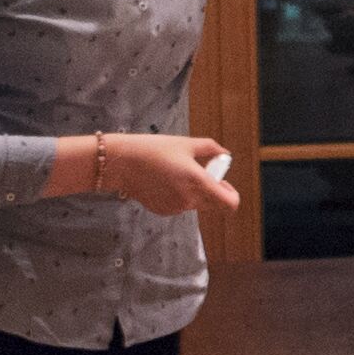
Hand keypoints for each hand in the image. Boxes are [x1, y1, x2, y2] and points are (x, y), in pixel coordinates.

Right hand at [75, 132, 242, 222]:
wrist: (121, 163)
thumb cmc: (153, 150)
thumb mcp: (186, 143)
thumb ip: (211, 149)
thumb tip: (224, 154)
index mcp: (198, 182)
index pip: (230, 204)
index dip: (232, 194)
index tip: (224, 182)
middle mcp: (188, 200)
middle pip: (214, 203)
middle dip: (214, 189)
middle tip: (201, 170)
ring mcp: (175, 208)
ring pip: (196, 203)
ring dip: (195, 191)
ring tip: (177, 170)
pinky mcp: (163, 211)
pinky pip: (181, 205)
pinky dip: (180, 195)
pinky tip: (165, 180)